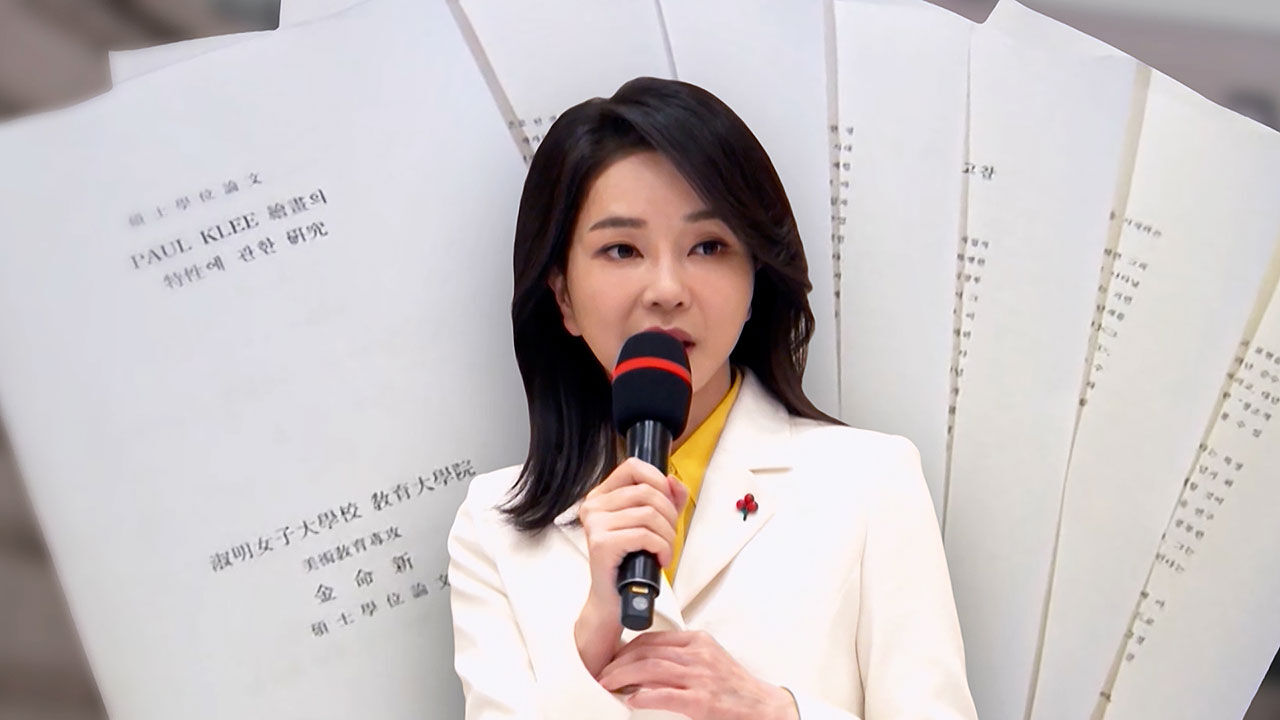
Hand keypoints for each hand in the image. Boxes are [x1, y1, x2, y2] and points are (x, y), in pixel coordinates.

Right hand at [574, 457, 688, 676]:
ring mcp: (595, 524)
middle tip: (670, 536)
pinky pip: (644, 534)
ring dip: (667, 535)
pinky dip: (661, 547)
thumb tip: (674, 481)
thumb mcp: (653, 525)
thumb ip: (666, 500)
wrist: (614, 600)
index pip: (632, 466)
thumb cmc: (632, 562)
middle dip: (669, 515)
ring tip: (665, 550)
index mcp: (601, 496)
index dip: (658, 479)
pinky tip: (660, 559)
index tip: (668, 501)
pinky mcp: (602, 544)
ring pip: (648, 513)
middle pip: (646, 491)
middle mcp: (593, 506)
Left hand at [596, 630, 799, 719]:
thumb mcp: (709, 661)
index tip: (613, 658)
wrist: (764, 707)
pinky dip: (643, 695)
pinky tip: (631, 699)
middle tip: (603, 672)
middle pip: (648, 651)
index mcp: (698, 642)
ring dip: (623, 676)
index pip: (653, 638)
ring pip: (651, 668)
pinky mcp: (701, 701)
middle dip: (619, 662)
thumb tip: (647, 665)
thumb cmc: (735, 688)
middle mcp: (698, 655)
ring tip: (608, 683)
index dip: (627, 648)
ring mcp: (700, 677)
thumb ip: (682, 657)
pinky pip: (664, 694)